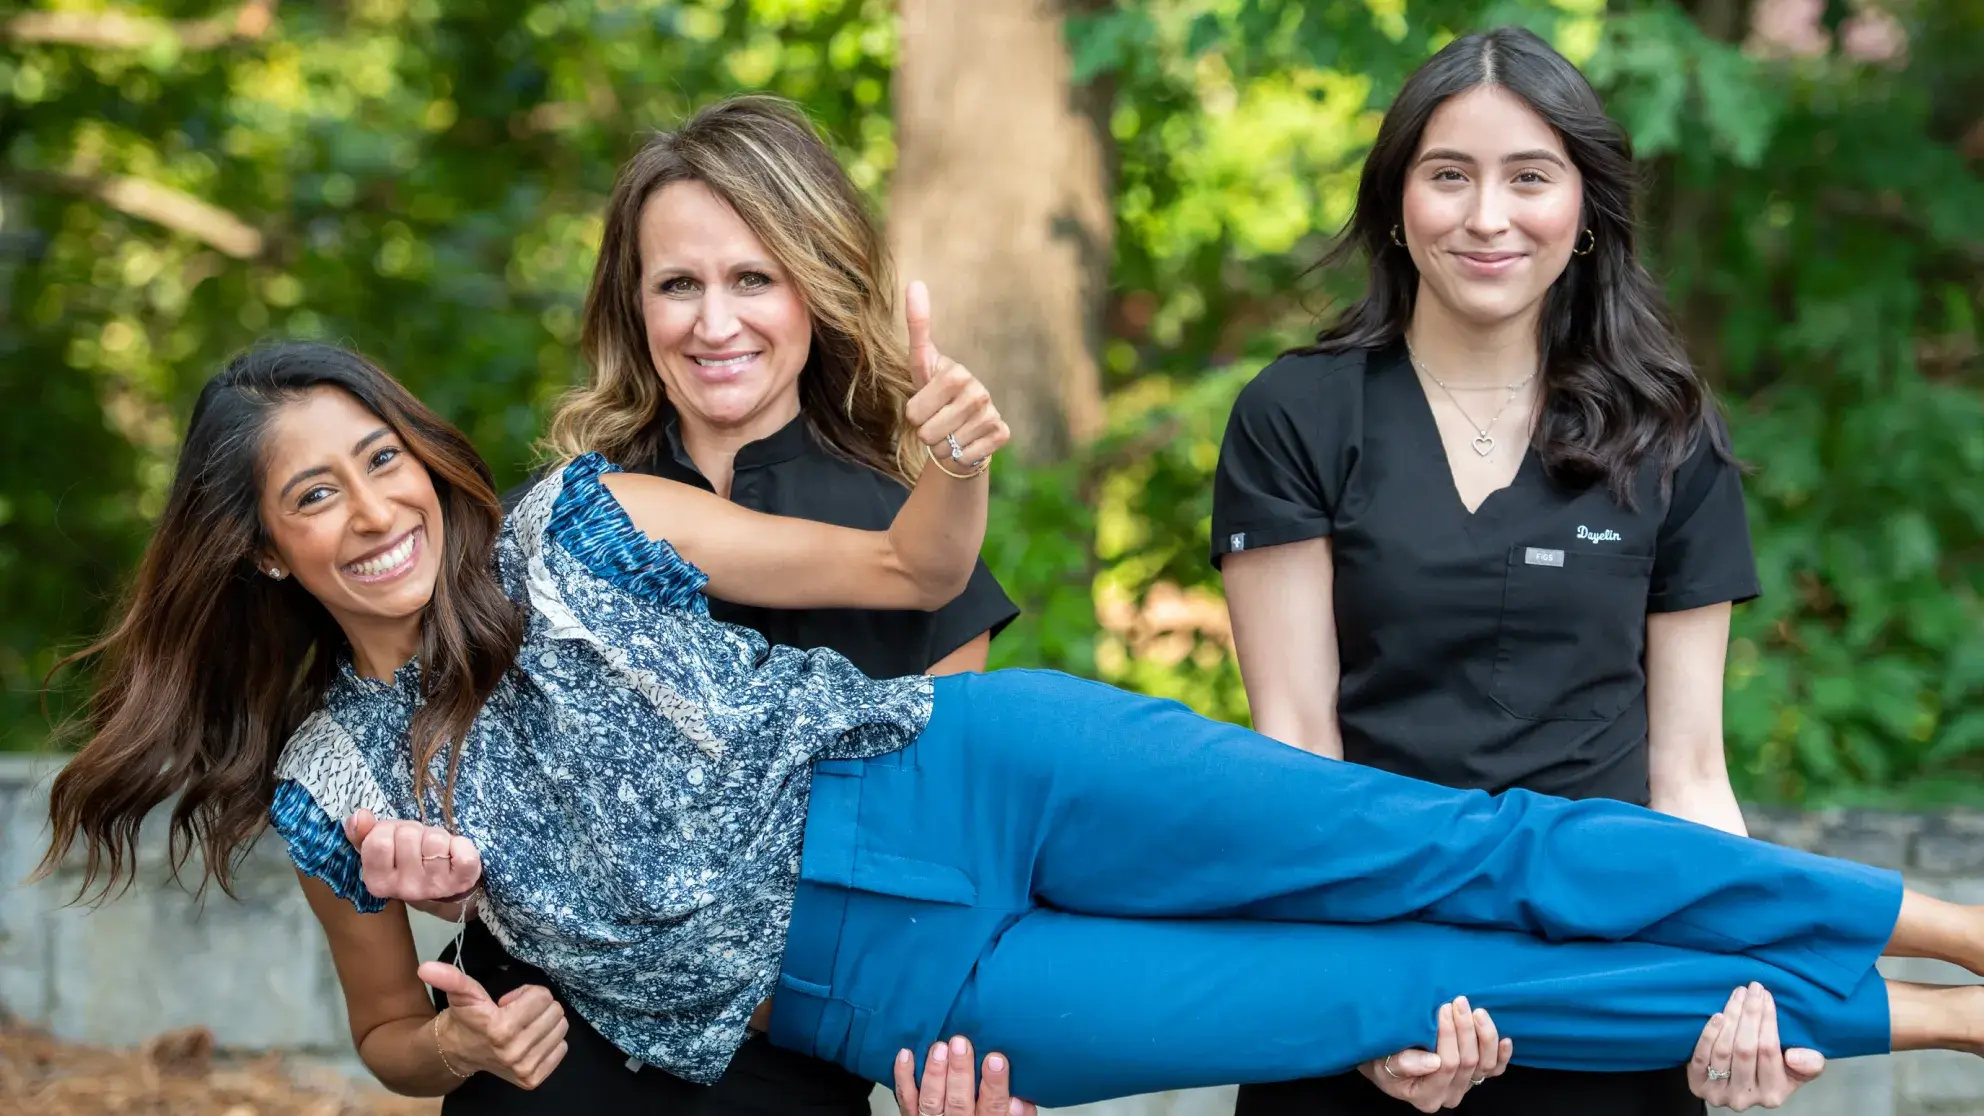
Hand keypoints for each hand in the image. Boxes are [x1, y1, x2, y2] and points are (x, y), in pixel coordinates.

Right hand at [345, 809, 481, 902]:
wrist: (441, 887)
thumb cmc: (405, 861)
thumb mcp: (379, 848)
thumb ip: (362, 833)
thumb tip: (360, 816)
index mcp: (378, 882)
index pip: (378, 842)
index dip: (388, 830)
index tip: (393, 838)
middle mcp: (405, 889)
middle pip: (408, 835)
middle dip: (413, 831)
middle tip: (416, 843)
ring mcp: (434, 887)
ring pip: (435, 840)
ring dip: (436, 836)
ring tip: (433, 848)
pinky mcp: (461, 881)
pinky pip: (464, 853)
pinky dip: (461, 844)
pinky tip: (454, 853)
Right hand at [421, 961, 568, 1088]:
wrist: (457, 1052)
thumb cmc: (466, 1018)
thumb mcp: (461, 994)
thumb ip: (449, 978)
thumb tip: (425, 968)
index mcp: (501, 1028)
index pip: (542, 996)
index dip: (525, 994)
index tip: (507, 1003)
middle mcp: (515, 1051)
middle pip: (555, 1011)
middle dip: (537, 1007)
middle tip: (516, 1014)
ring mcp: (524, 1068)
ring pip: (560, 1028)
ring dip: (543, 1022)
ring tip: (521, 1026)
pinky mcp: (532, 1079)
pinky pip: (561, 1048)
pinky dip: (548, 1041)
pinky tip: (528, 1041)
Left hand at [892, 1034, 1037, 1115]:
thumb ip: (1018, 1115)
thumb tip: (1021, 1099)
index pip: (993, 1107)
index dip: (994, 1084)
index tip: (995, 1059)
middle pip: (959, 1102)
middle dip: (959, 1072)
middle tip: (961, 1043)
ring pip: (931, 1101)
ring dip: (934, 1073)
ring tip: (939, 1047)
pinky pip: (906, 1100)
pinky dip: (904, 1078)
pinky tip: (906, 1055)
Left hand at [902, 280, 1008, 468]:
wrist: (960, 429)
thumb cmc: (935, 397)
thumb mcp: (920, 366)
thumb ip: (917, 327)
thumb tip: (915, 282)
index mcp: (956, 373)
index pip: (915, 411)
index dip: (914, 416)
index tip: (921, 408)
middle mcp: (979, 390)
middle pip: (929, 432)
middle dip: (926, 434)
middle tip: (935, 424)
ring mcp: (991, 412)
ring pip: (949, 447)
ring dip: (943, 447)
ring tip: (950, 433)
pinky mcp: (1002, 433)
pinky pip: (969, 455)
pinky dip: (962, 456)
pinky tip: (967, 444)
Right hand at [1357, 997, 1511, 1112]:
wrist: (1385, 1060)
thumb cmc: (1381, 1058)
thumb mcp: (1383, 1061)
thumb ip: (1404, 1063)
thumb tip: (1433, 1062)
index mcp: (1426, 1096)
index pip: (1446, 1065)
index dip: (1449, 1036)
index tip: (1443, 1009)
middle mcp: (1448, 1096)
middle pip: (1467, 1062)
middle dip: (1465, 1029)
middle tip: (1459, 1002)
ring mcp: (1464, 1087)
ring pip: (1485, 1065)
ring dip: (1484, 1035)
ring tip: (1476, 1011)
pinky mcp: (1474, 1078)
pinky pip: (1495, 1070)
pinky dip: (1502, 1054)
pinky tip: (1504, 1038)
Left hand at [1689, 983, 1824, 1109]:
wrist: (1737, 1087)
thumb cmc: (1770, 1073)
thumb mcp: (1797, 1071)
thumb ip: (1809, 1065)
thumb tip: (1795, 1056)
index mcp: (1773, 1094)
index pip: (1769, 1051)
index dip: (1767, 1021)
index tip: (1766, 995)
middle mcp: (1745, 1098)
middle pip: (1745, 1049)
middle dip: (1749, 1014)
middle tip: (1752, 988)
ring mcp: (1719, 1093)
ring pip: (1723, 1050)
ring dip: (1730, 1018)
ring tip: (1737, 995)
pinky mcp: (1699, 1086)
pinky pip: (1701, 1057)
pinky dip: (1708, 1035)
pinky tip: (1717, 1016)